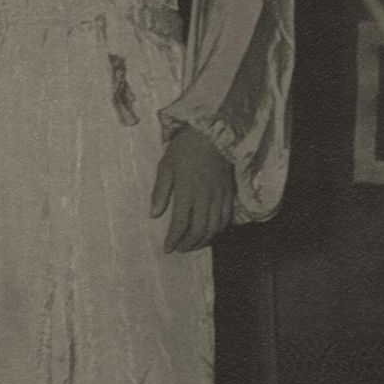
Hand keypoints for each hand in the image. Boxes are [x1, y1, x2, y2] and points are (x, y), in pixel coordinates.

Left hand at [152, 127, 234, 251]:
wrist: (212, 134)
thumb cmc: (184, 148)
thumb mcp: (165, 166)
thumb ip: (160, 192)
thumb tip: (154, 215)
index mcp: (187, 190)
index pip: (180, 223)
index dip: (174, 239)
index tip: (167, 248)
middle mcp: (205, 196)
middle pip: (199, 230)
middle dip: (188, 244)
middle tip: (179, 250)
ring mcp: (220, 195)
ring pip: (214, 227)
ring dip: (203, 240)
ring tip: (192, 245)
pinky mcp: (229, 193)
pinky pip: (226, 218)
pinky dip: (217, 230)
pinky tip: (209, 232)